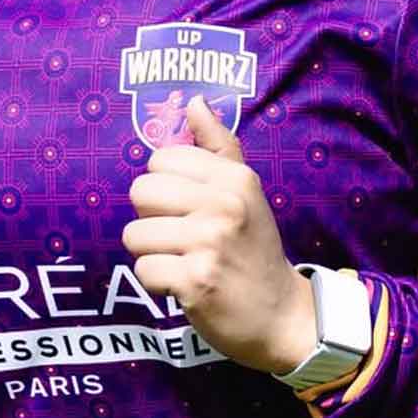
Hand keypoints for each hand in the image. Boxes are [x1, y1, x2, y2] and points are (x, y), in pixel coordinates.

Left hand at [123, 95, 316, 375]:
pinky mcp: (195, 282)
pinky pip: (143, 271)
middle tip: (182, 238)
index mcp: (234, 178)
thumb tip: (194, 102)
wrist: (282, 315)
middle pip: (140, 193)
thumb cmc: (255, 247)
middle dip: (152, 219)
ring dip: (153, 254)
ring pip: (135, 235)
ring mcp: (209, 243)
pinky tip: (184, 286)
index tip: (189, 208)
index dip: (165, 186)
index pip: (160, 160)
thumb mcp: (245, 191)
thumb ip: (218, 146)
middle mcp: (223, 205)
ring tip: (184, 262)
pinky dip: (157, 284)